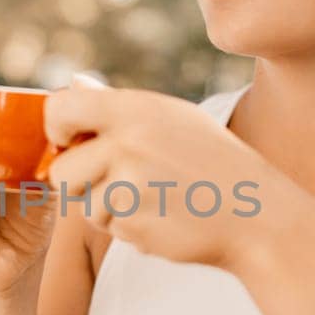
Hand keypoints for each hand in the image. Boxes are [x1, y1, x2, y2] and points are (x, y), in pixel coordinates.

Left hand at [42, 85, 294, 270]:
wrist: (258, 212)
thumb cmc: (214, 164)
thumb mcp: (172, 119)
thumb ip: (118, 107)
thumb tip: (72, 83)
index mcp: (136, 108)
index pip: (61, 109)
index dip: (56, 131)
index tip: (71, 145)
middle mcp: (129, 140)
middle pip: (62, 171)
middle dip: (80, 187)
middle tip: (119, 187)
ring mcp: (131, 182)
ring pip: (85, 207)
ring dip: (110, 213)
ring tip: (154, 202)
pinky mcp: (137, 220)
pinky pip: (111, 230)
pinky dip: (131, 231)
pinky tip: (165, 220)